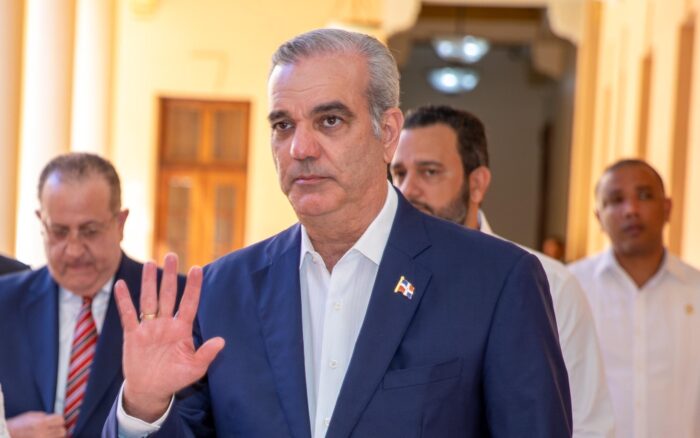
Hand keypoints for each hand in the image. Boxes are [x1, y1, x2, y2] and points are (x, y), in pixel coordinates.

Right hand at [6, 412, 65, 437]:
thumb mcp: (32, 416)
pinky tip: (45, 436)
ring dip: (55, 436)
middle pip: (62, 431)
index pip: (61, 420)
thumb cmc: (17, 425)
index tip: (56, 421)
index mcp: (42, 423)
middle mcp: (43, 433)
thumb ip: (45, 416)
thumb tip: (55, 418)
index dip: (58, 420)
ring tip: (48, 434)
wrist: (7, 434)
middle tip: (53, 429)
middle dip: (58, 429)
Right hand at [115, 253, 224, 421]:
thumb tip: (222, 341)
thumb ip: (206, 353)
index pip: (189, 303)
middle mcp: (165, 323)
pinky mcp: (133, 335)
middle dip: (170, 276)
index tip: (197, 268)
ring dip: (149, 282)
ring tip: (151, 263)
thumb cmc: (175, 378)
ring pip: (149, 300)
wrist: (150, 391)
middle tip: (172, 255)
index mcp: (182, 329)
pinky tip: (121, 284)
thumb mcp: (195, 368)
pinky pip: (128, 315)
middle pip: (168, 295)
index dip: (193, 286)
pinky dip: (124, 300)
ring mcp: (149, 327)